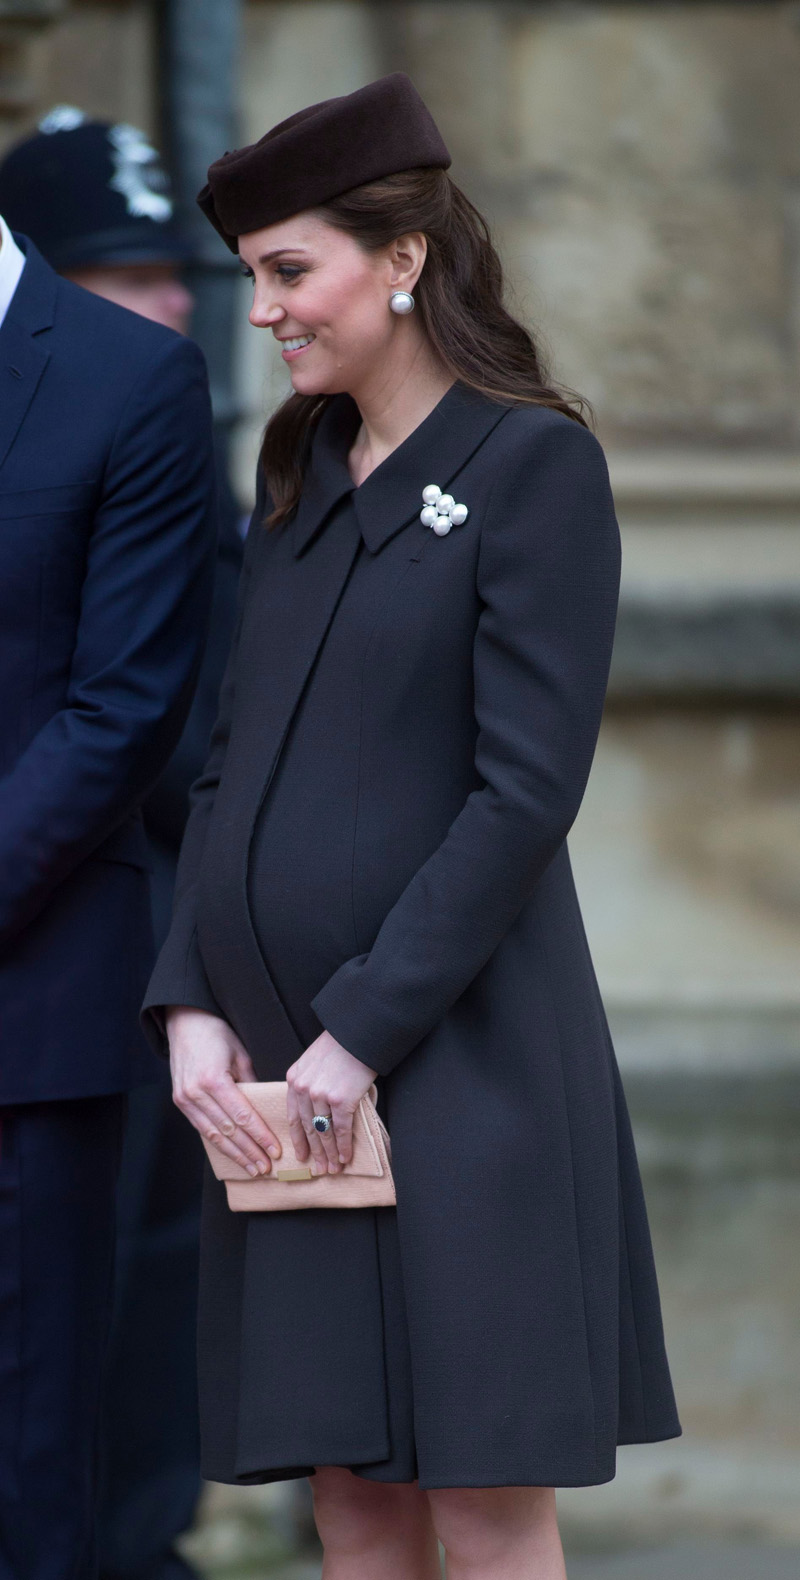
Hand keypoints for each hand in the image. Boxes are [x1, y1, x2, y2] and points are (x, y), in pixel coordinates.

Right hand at [166, 1006, 280, 1175]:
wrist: (184, 1022)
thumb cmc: (217, 1034)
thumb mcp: (240, 1054)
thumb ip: (251, 1083)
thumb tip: (264, 1107)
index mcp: (213, 1080)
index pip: (242, 1116)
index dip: (259, 1136)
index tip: (274, 1150)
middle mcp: (196, 1093)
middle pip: (228, 1131)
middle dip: (249, 1151)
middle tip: (267, 1168)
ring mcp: (185, 1099)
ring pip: (213, 1135)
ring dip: (235, 1154)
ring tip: (252, 1169)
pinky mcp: (180, 1101)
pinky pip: (201, 1128)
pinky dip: (218, 1144)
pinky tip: (232, 1154)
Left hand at [286, 1030, 376, 1174]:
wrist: (359, 1031)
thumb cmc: (342, 1043)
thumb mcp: (315, 1061)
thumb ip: (311, 1082)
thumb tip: (321, 1109)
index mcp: (294, 1078)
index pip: (294, 1116)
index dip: (298, 1139)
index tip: (301, 1155)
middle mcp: (303, 1088)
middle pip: (308, 1128)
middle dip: (315, 1151)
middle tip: (319, 1168)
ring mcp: (321, 1095)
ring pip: (324, 1133)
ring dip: (329, 1153)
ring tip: (333, 1168)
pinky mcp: (341, 1100)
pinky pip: (341, 1129)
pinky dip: (344, 1146)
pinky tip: (345, 1157)